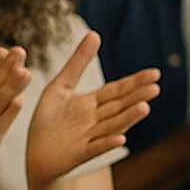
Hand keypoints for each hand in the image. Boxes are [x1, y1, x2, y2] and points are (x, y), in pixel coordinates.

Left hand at [26, 32, 159, 188]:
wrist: (34, 155)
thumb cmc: (48, 121)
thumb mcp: (60, 86)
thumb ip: (77, 63)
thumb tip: (94, 34)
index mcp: (92, 103)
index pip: (117, 90)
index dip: (135, 82)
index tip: (155, 74)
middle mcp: (96, 120)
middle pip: (119, 106)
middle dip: (137, 97)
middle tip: (155, 88)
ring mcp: (90, 137)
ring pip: (112, 125)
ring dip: (128, 118)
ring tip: (144, 108)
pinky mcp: (79, 154)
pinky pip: (95, 148)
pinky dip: (107, 144)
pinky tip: (120, 139)